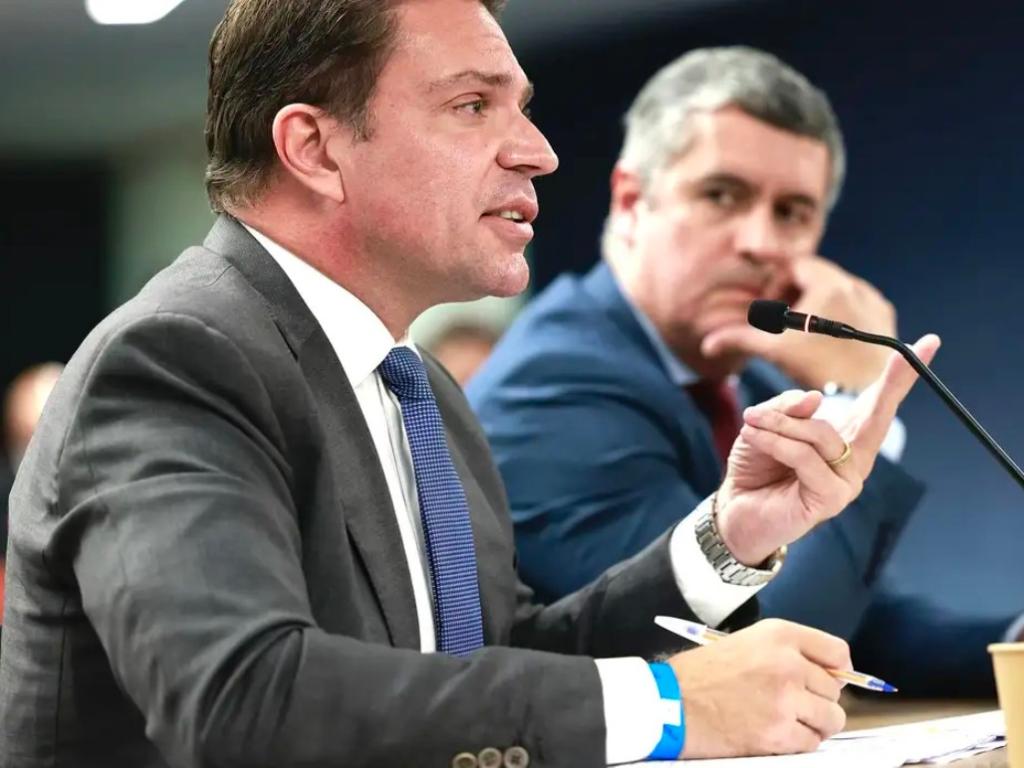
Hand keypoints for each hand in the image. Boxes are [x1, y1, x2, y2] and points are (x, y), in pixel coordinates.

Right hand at [669, 619, 849, 757]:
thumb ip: (786, 652)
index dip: (838, 670)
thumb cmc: (702, 673)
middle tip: (794, 704)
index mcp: (779, 635)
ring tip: (789, 722)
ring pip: (831, 718)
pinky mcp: (778, 732)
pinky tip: (775, 734)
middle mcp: (788, 663)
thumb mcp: (746, 643)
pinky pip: (812, 742)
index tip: (830, 680)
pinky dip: (798, 743)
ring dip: (814, 724)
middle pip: (835, 689)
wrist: (672, 702)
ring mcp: (785, 699)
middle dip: (819, 700)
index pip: (837, 652)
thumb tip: (828, 676)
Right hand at [702, 257, 896, 390]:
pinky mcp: (884, 317)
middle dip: (793, 290)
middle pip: (815, 274)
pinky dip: (837, 311)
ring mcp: (873, 301)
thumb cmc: (817, 369)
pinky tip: (826, 338)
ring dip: (814, 300)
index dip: (774, 278)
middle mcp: (854, 285)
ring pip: (835, 287)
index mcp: (828, 285)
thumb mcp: (774, 350)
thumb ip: (740, 339)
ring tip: (801, 329)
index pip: (795, 263)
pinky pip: (855, 302)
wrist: (863, 395)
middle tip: (778, 316)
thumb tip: (709, 345)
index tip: (766, 302)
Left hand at [715, 334, 940, 564]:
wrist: (736, 508)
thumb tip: (816, 398)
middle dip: (893, 383)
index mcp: (845, 436)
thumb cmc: (756, 465)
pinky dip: (777, 442)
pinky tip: (755, 436)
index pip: (876, 403)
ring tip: (753, 422)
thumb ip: (789, 407)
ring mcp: (847, 480)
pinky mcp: (831, 499)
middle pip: (876, 416)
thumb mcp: (767, 423)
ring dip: (783, 424)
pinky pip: (804, 457)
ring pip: (822, 434)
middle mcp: (854, 458)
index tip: (927, 344)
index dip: (901, 376)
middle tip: (907, 353)